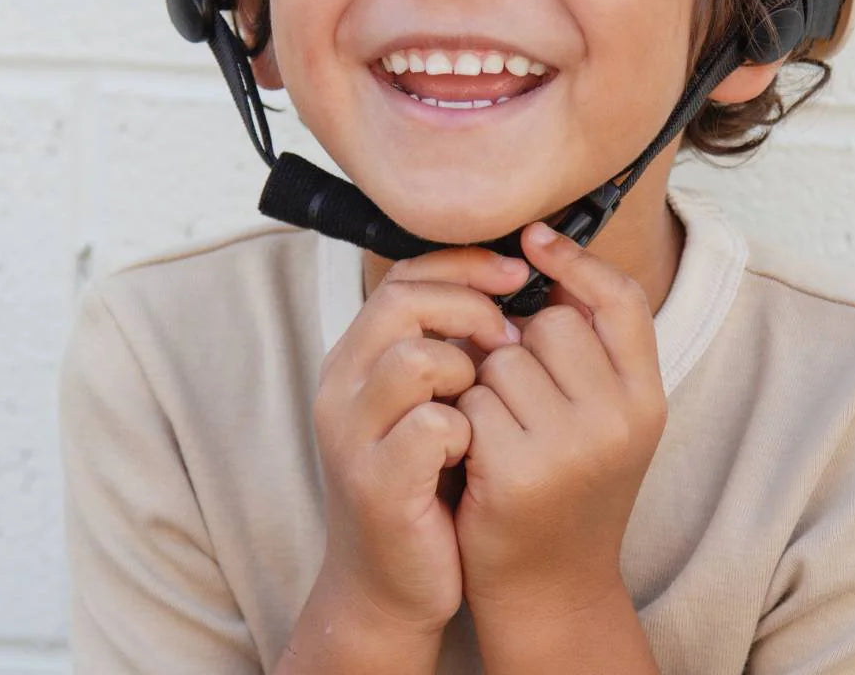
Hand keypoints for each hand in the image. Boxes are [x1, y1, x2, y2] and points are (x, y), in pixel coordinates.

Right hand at [310, 245, 527, 633]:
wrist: (388, 589)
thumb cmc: (423, 485)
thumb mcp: (427, 400)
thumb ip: (447, 345)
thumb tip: (511, 283)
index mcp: (353, 358)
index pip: (402, 275)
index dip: (462, 264)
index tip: (515, 273)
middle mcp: (340, 388)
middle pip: (403, 302)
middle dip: (470, 308)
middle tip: (507, 339)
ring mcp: (352, 438)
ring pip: (415, 358)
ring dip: (465, 372)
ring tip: (482, 404)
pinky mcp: (377, 486)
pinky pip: (433, 428)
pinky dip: (465, 433)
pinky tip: (473, 452)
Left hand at [452, 222, 668, 613]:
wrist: (551, 588)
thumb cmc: (570, 484)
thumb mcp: (606, 415)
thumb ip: (592, 346)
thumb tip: (544, 248)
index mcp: (648, 399)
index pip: (622, 299)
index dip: (577, 260)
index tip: (534, 236)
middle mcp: (620, 420)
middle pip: (552, 322)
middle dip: (522, 344)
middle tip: (523, 399)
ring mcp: (571, 448)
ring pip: (505, 357)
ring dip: (488, 383)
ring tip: (504, 430)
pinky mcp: (516, 471)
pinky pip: (472, 399)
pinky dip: (464, 418)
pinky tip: (478, 456)